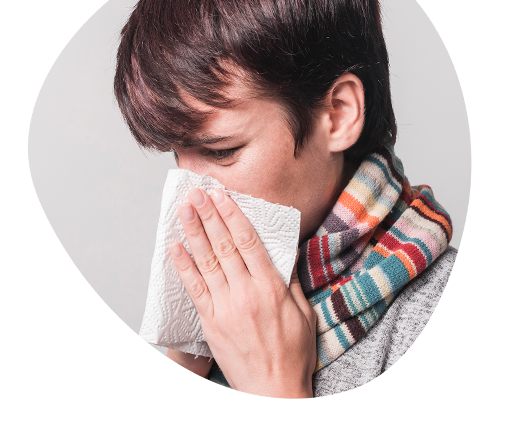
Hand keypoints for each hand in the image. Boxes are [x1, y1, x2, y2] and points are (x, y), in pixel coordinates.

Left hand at [170, 187, 316, 398]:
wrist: (273, 392)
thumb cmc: (292, 354)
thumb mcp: (305, 314)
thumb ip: (292, 282)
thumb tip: (286, 254)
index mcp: (271, 288)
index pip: (248, 242)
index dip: (232, 215)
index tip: (222, 196)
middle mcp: (246, 293)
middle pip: (224, 245)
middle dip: (209, 215)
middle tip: (197, 193)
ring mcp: (225, 308)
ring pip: (207, 261)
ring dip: (194, 233)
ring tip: (184, 210)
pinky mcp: (210, 322)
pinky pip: (194, 289)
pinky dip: (183, 266)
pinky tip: (175, 247)